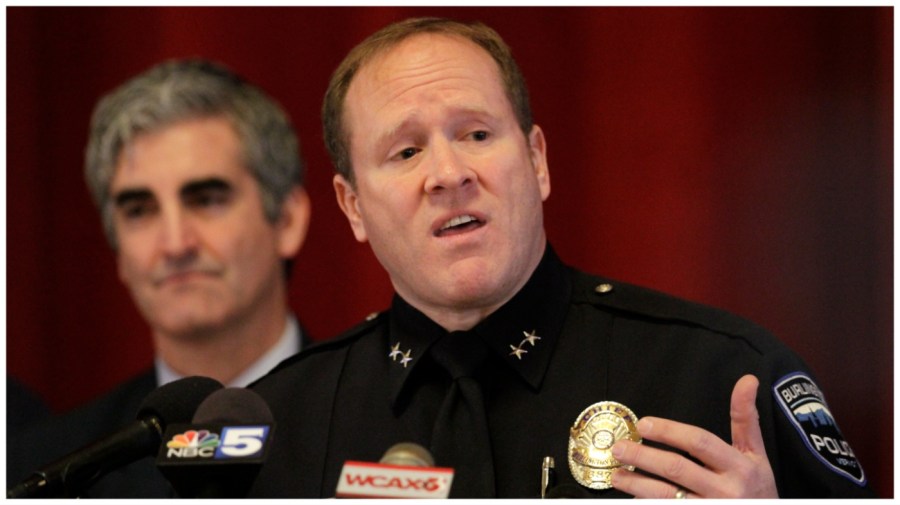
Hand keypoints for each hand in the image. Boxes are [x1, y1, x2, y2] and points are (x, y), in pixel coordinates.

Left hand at [609, 374, 777, 497]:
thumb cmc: (758, 488)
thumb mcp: (757, 453)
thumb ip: (746, 418)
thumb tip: (747, 380)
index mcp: (738, 466)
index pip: (699, 442)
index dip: (670, 431)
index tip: (644, 424)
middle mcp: (725, 490)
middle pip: (677, 469)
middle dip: (644, 456)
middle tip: (619, 447)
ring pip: (667, 495)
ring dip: (637, 484)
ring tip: (617, 474)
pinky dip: (647, 502)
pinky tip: (632, 496)